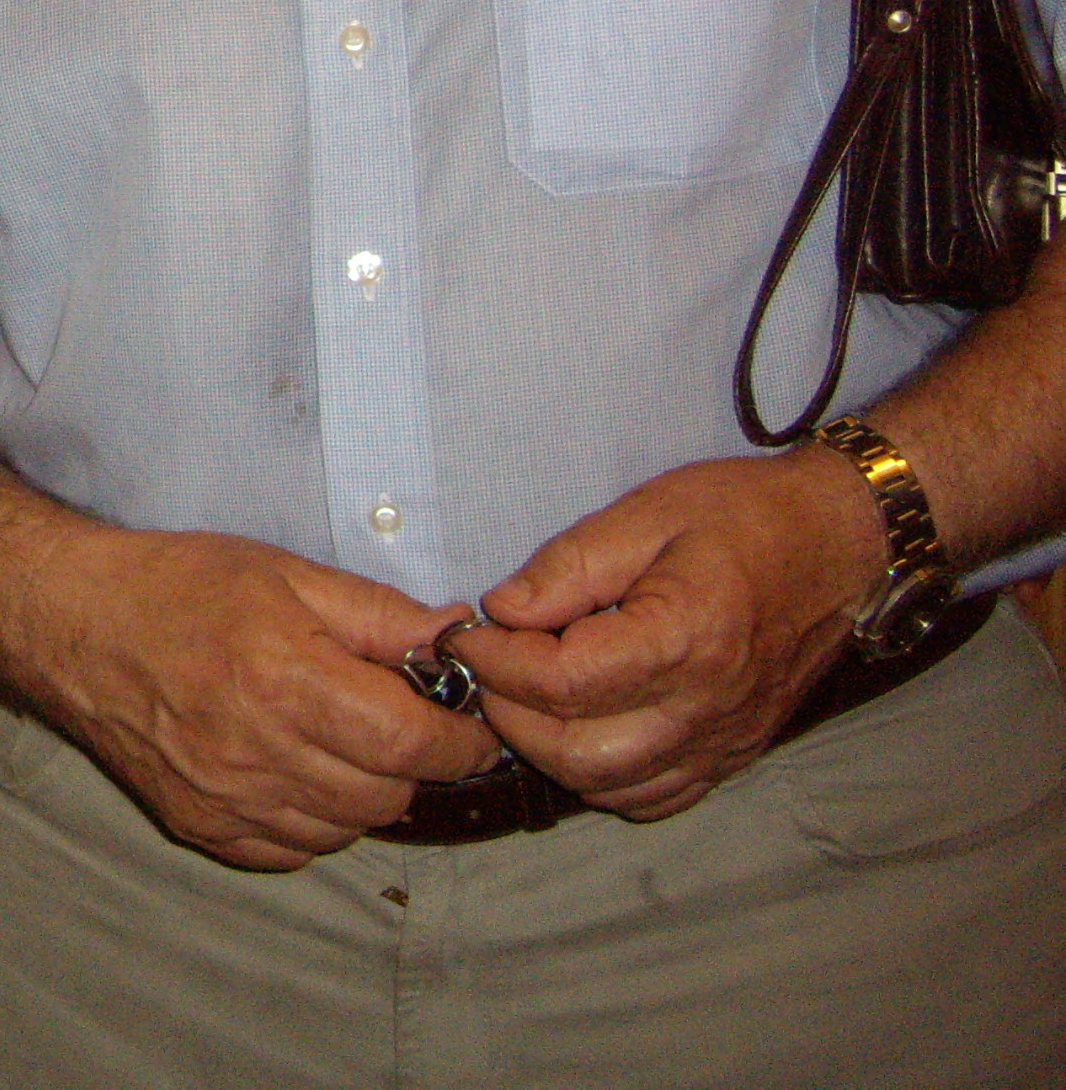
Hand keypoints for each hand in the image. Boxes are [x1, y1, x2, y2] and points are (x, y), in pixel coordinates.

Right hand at [23, 529, 502, 870]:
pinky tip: (293, 769)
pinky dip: (312, 819)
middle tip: (399, 720)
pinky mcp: (199, 825)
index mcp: (286, 678)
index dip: (460, 739)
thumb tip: (453, 639)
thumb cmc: (175, 586)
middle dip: (413, 761)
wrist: (71, 622)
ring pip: (346, 829)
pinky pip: (292, 850)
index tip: (468, 723)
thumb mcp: (284, 573)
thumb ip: (377, 614)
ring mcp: (225, 799)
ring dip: (363, 792)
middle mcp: (258, 751)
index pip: (413, 744)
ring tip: (339, 739)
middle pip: (388, 794)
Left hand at [449, 449, 883, 819]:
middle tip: (487, 664)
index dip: (496, 661)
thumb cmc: (748, 518)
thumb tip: (503, 609)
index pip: (562, 682)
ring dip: (547, 749)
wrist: (842, 544)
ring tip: (525, 692)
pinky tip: (579, 726)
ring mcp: (723, 740)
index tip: (466, 632)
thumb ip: (569, 565)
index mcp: (685, 640)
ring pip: (609, 785)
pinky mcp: (733, 754)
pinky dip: (599, 776)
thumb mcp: (649, 513)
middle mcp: (706, 707)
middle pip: (576, 752)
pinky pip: (652, 795)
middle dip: (510, 714)